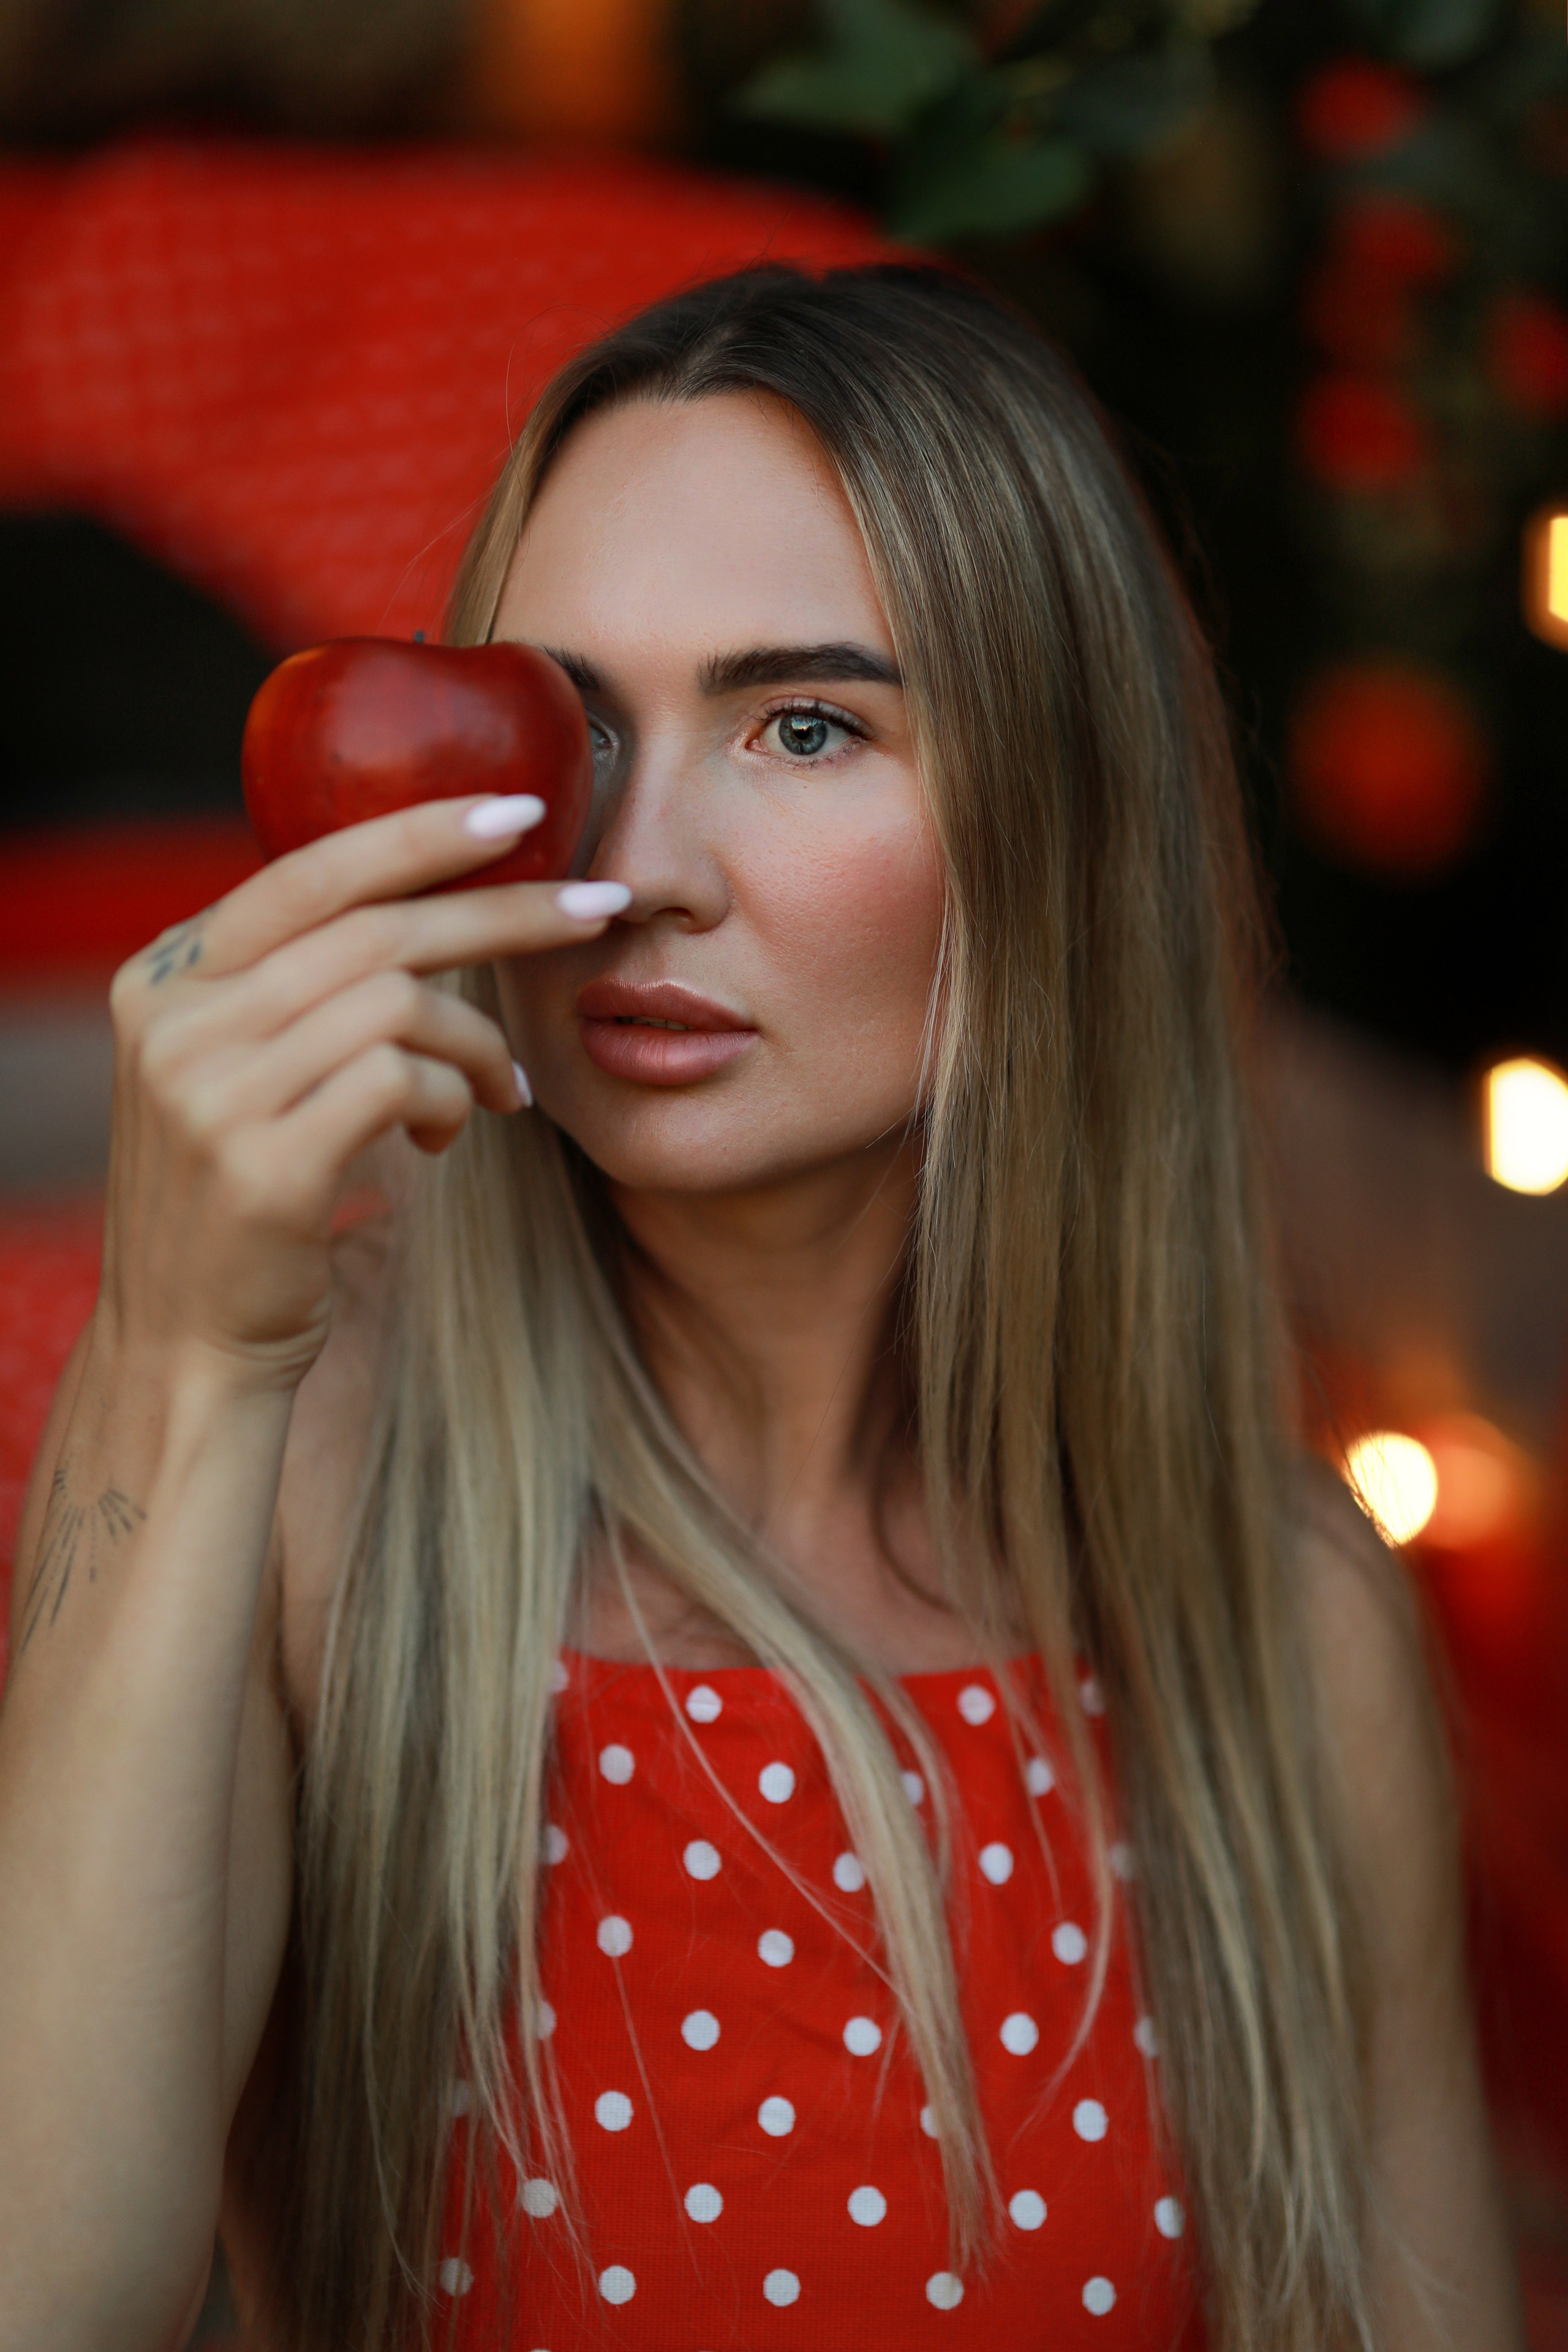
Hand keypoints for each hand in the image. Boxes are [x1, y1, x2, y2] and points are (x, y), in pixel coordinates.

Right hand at [96, 796, 626, 1389]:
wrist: (187, 1344)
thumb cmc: (246, 1202)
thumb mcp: (239, 1072)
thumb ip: (293, 989)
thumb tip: (423, 908)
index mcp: (167, 978)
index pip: (310, 870)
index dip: (419, 833)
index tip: (518, 812)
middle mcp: (177, 1021)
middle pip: (374, 927)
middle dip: (501, 911)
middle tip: (595, 911)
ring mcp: (210, 1091)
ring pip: (400, 1003)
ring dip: (478, 1041)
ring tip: (501, 1088)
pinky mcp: (262, 1164)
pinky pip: (403, 1081)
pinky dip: (453, 1098)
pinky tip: (450, 1135)